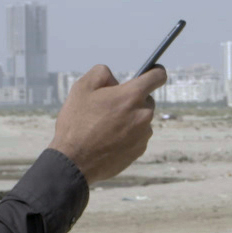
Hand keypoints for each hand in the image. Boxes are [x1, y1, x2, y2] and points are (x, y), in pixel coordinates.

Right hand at [48, 66, 166, 184]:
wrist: (74, 161)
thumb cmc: (76, 123)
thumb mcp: (82, 87)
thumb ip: (102, 73)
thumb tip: (115, 80)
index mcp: (132, 95)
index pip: (157, 76)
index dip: (156, 71)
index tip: (153, 72)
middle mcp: (143, 114)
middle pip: (146, 99)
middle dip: (131, 99)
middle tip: (109, 107)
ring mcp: (144, 134)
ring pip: (141, 119)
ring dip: (129, 118)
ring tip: (105, 127)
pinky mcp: (140, 150)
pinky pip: (138, 136)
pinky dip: (128, 135)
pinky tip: (109, 139)